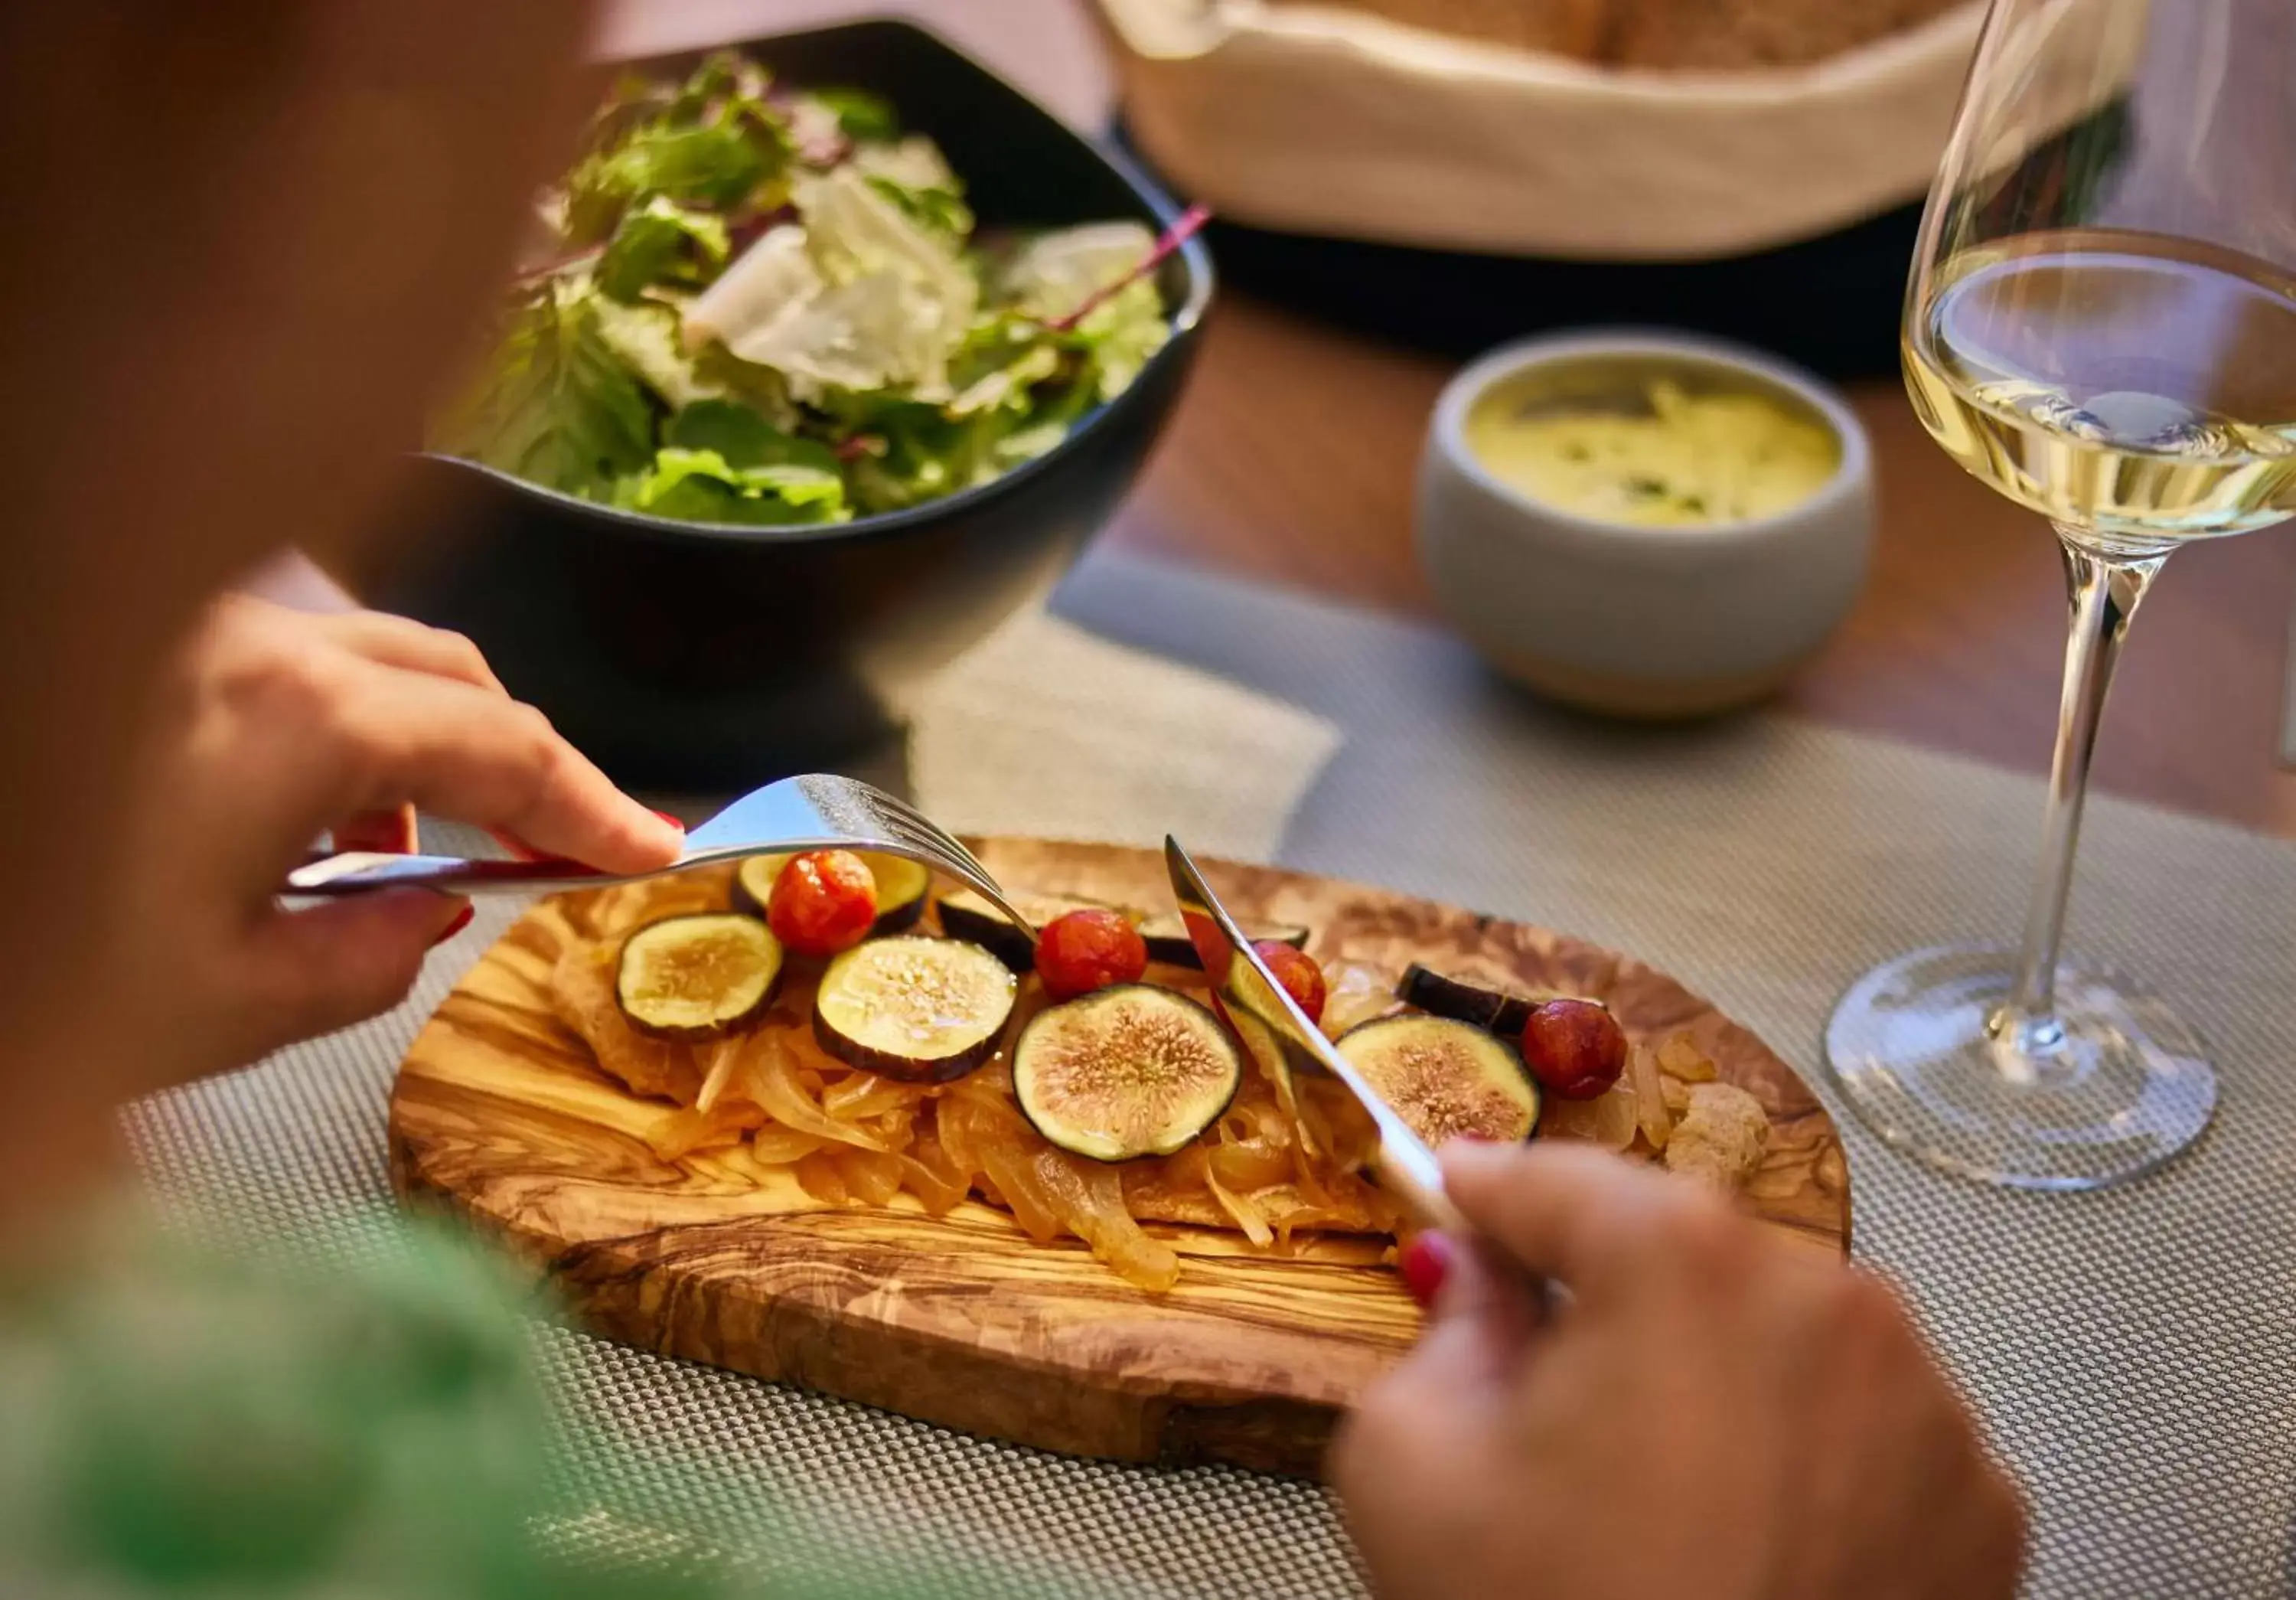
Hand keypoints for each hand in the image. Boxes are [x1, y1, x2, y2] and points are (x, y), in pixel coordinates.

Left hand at [123, 595, 683, 1078]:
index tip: (652, 848)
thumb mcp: (226, 1005)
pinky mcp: (139, 644)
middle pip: (448, 673)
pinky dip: (326, 720)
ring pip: (361, 654)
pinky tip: (290, 809)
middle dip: (513, 762)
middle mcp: (249, 639)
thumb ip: (368, 960)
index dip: (592, 805)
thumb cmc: (21, 969)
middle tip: (554, 847)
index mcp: (296, 719)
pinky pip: (277, 656)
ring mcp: (186, 626)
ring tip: (392, 850)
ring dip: (412, 740)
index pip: (502, 749)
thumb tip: (419, 912)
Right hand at [1332, 1143, 2024, 1599]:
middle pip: (1685, 1252)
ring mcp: (1927, 1399)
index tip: (1458, 1198)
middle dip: (1611, 1292)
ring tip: (1662, 1480)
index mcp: (1681, 1260)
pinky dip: (1810, 1454)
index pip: (1560, 1182)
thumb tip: (1478, 1280)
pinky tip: (1752, 1534)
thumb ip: (1439, 1330)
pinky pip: (1870, 1429)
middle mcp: (1828, 1295)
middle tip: (1547, 1374)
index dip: (1489, 1190)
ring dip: (1722, 1368)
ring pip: (1787, 1333)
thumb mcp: (1411, 1467)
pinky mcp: (1983, 1500)